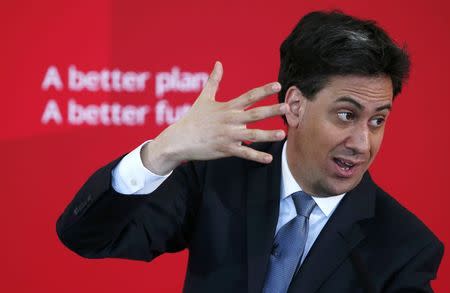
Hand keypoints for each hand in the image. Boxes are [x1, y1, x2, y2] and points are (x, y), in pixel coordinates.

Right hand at [142, 61, 287, 174]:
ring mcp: (228, 135)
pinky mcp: (225, 149)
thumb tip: (218, 63)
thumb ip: (214, 81)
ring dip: (268, 135)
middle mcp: (229, 120)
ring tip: (283, 134)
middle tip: (287, 107)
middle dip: (272, 110)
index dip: (263, 90)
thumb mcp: (204, 98)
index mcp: (227, 107)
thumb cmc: (193, 118)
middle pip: (254, 114)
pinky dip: (256, 156)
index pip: (248, 96)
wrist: (180, 140)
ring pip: (252, 135)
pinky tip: (269, 158)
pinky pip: (244, 153)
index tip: (277, 85)